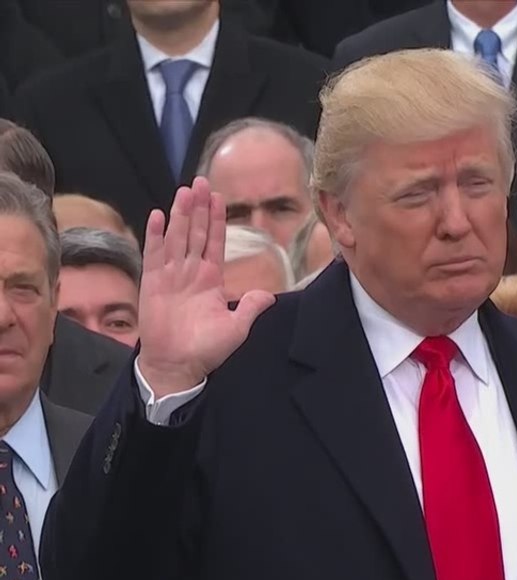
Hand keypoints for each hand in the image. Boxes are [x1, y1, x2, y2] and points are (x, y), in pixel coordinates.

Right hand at [138, 177, 275, 396]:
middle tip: (200, 182)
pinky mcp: (152, 283)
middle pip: (196, 232)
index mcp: (212, 279)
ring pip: (177, 237)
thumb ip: (251, 308)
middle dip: (199, 208)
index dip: (217, 219)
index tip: (218, 197)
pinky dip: (155, 235)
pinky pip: (154, 254)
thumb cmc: (206, 350)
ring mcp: (171, 276)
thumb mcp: (237, 328)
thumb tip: (268, 296)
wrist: (177, 365)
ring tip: (184, 191)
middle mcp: (191, 272)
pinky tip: (157, 216)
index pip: (215, 242)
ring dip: (180, 214)